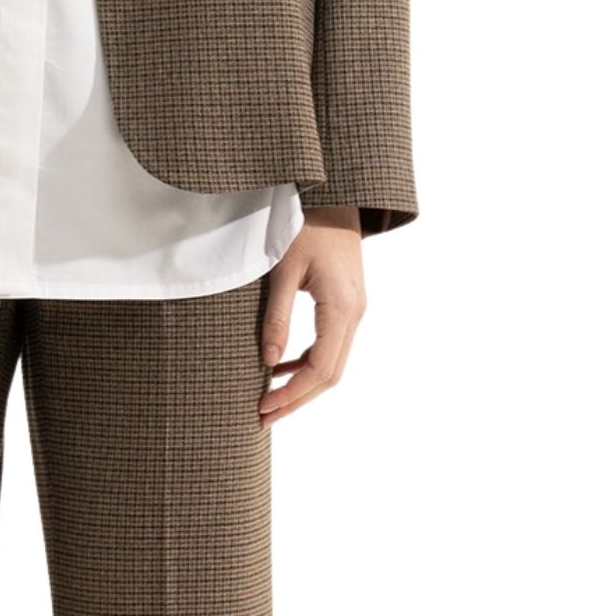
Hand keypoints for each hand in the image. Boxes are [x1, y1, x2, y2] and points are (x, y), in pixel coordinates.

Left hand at [258, 207, 365, 425]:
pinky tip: (280, 370)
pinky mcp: (346, 307)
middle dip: (296, 400)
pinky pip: (331, 347)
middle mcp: (354, 313)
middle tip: (262, 419)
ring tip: (269, 402)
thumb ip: (276, 317)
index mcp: (340, 306)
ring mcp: (354, 311)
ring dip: (302, 387)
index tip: (263, 407)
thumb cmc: (306, 224)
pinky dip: (307, 365)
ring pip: (333, 365)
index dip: (292, 393)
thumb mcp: (283, 269)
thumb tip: (269, 363)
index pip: (320, 367)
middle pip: (329, 375)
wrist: (334, 196)